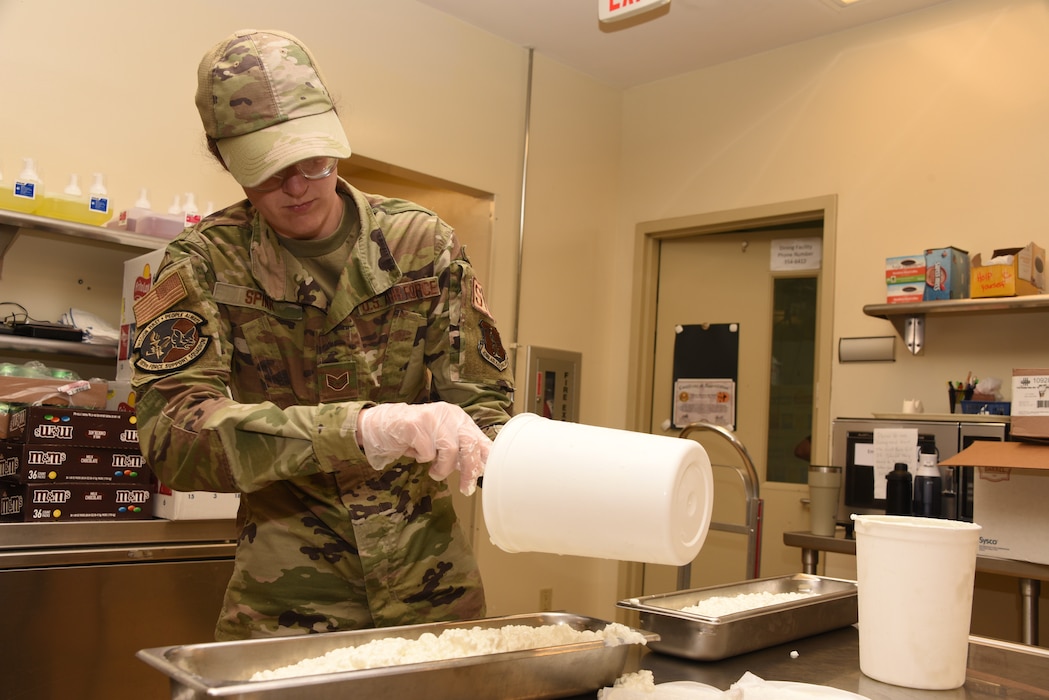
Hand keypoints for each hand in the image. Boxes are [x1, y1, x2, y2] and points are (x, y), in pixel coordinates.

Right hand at [357, 402, 491, 494]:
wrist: (381, 425)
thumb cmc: (414, 435)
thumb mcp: (441, 440)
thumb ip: (459, 450)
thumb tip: (479, 469)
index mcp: (458, 418)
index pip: (479, 438)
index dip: (485, 459)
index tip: (482, 477)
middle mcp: (448, 414)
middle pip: (470, 443)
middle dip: (469, 470)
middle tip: (464, 488)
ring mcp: (432, 417)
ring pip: (450, 449)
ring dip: (443, 468)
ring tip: (433, 470)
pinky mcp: (415, 424)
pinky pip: (428, 452)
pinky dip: (423, 459)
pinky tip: (415, 452)